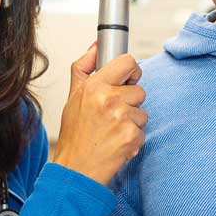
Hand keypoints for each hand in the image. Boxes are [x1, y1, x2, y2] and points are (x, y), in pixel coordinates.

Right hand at [52, 44, 146, 184]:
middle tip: (112, 115)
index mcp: (94, 85)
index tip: (127, 81)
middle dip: (130, 102)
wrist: (75, 169)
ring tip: (112, 131)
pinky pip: (143, 130)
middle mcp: (109, 99)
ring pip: (143, 112)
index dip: (131, 72)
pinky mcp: (131, 136)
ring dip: (132, 122)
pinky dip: (133, 138)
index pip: (128, 62)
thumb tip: (96, 47)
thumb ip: (84, 67)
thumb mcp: (73, 96)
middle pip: (139, 90)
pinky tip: (117, 142)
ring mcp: (122, 118)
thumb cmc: (75, 135)